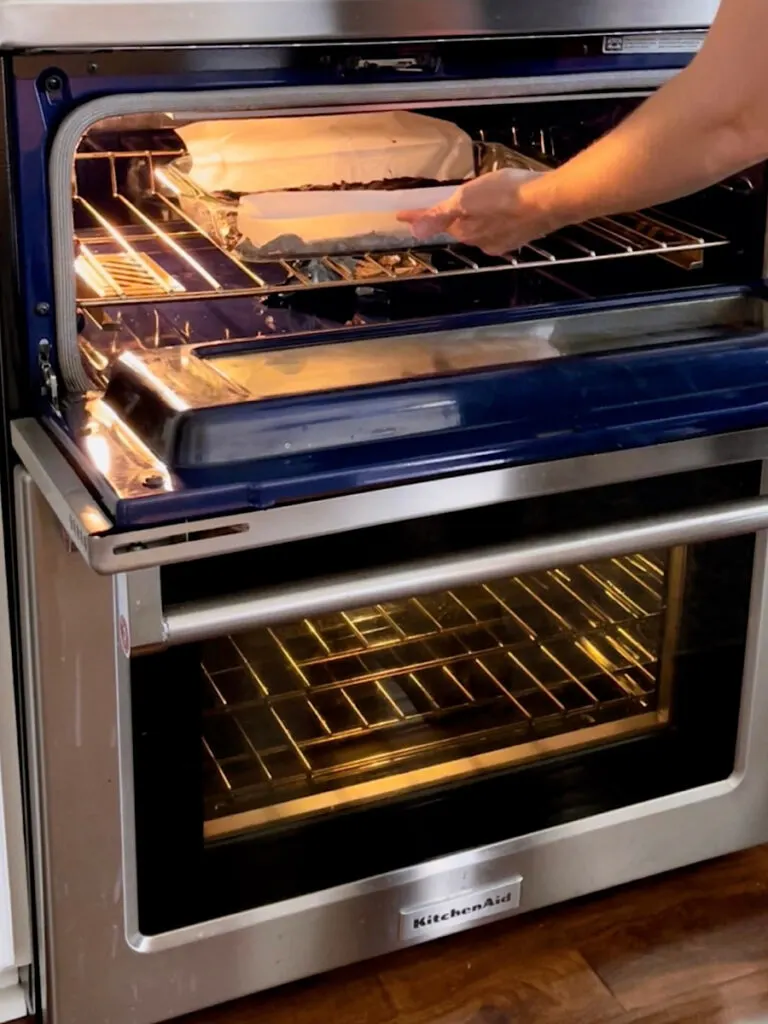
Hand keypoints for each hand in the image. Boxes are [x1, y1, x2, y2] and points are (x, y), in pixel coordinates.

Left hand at [397, 169, 553, 255]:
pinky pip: (502, 228)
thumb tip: (415, 232)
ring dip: (477, 218)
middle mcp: (482, 242)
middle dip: (453, 218)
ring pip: (482, 229)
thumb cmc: (506, 195)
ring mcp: (504, 240)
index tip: (402, 214)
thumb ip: (441, 215)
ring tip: (480, 202)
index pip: (436, 223)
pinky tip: (505, 209)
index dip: (419, 216)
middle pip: (461, 228)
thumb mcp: (467, 199)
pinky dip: (497, 220)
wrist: (549, 201)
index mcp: (466, 232)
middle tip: (448, 202)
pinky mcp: (523, 234)